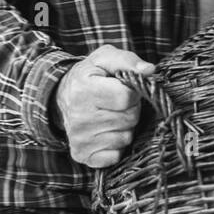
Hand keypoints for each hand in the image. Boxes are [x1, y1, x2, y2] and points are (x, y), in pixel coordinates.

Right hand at [53, 46, 155, 169]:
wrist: (63, 96)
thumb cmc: (90, 75)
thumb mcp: (105, 58)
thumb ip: (128, 60)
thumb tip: (149, 71)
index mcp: (83, 89)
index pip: (126, 97)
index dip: (132, 91)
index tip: (123, 87)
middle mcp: (78, 117)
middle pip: (129, 118)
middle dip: (130, 109)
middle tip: (116, 102)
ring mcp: (79, 139)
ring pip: (125, 138)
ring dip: (124, 126)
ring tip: (110, 114)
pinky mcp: (81, 155)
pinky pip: (115, 156)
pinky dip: (116, 145)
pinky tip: (106, 131)